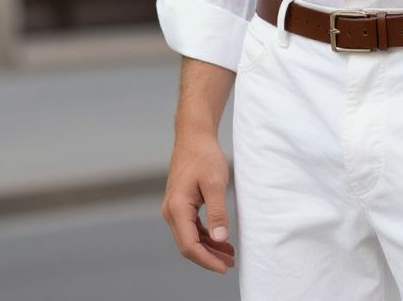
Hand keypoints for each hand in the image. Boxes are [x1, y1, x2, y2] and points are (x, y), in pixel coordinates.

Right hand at [160, 130, 236, 274]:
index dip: (207, 260)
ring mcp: (174, 208)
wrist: (194, 135)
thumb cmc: (204, 155)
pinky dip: (205, 236)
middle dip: (209, 257)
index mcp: (177, 207)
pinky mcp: (181, 204)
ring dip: (208, 248)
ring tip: (229, 255)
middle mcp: (171, 211)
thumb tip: (221, 239)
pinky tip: (220, 239)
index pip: (189, 245)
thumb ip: (217, 212)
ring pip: (189, 238)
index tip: (224, 267)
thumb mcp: (215, 183)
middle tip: (231, 263)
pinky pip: (191, 228)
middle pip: (188, 245)